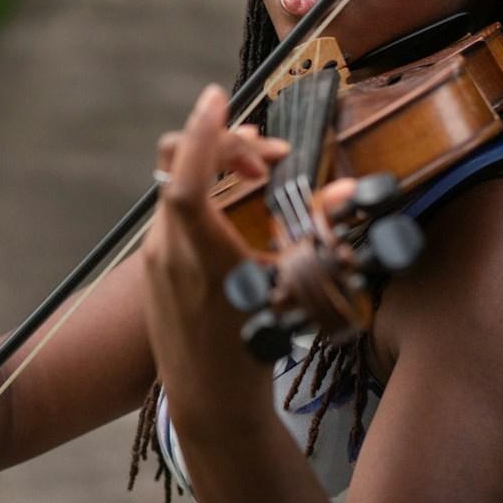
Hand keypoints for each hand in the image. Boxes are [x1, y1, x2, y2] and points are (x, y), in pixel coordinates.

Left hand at [141, 85, 289, 408]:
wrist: (209, 405)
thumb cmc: (253, 356)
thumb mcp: (290, 294)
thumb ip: (316, 235)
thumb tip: (350, 187)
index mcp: (201, 259)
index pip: (185, 180)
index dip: (202, 134)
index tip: (218, 97)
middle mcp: (167, 252)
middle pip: (178, 168)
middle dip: (224, 144)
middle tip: (270, 155)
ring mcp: (154, 258)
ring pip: (174, 187)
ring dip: (215, 167)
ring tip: (261, 172)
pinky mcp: (152, 266)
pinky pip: (172, 210)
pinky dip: (203, 193)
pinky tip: (236, 202)